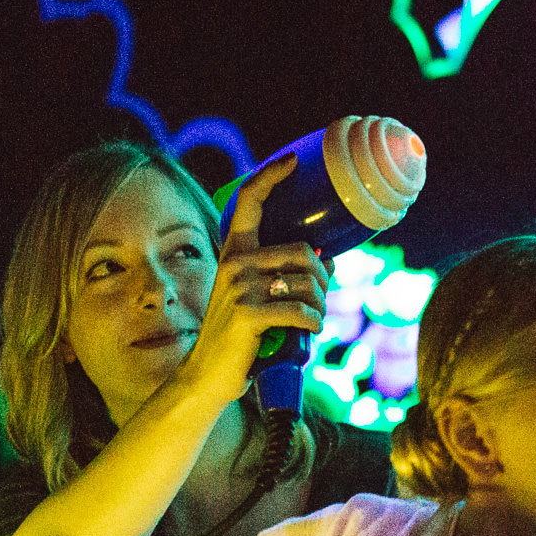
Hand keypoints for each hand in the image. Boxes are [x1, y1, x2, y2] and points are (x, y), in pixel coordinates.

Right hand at [173, 154, 328, 406]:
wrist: (208, 375)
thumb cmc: (239, 336)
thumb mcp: (252, 295)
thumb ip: (279, 272)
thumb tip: (327, 258)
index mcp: (233, 251)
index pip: (248, 201)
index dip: (270, 175)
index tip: (292, 160)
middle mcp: (234, 262)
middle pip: (304, 252)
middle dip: (324, 280)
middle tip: (320, 301)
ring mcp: (240, 287)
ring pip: (309, 284)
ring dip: (322, 306)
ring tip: (313, 320)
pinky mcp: (249, 314)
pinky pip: (302, 312)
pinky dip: (314, 324)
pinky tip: (309, 333)